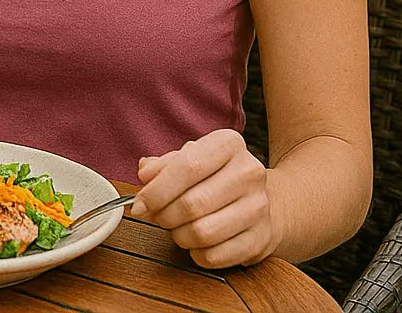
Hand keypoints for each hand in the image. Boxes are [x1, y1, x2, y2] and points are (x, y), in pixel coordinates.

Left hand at [131, 129, 281, 268]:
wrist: (260, 198)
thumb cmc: (214, 176)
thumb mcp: (189, 158)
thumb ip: (162, 165)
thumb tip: (145, 175)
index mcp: (229, 144)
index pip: (188, 167)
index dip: (157, 190)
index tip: (139, 205)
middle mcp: (249, 172)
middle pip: (192, 204)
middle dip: (164, 215)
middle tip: (157, 217)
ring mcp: (259, 207)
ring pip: (202, 233)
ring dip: (179, 236)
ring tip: (177, 228)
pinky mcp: (262, 238)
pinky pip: (215, 256)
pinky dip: (196, 254)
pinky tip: (196, 242)